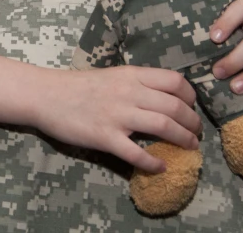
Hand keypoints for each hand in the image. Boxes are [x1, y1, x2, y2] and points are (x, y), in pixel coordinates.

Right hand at [36, 66, 202, 172]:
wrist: (46, 95)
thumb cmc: (78, 85)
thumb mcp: (113, 75)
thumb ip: (136, 83)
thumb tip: (162, 96)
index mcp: (132, 75)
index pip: (175, 81)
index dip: (190, 96)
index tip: (191, 107)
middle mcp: (129, 92)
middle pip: (175, 106)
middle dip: (192, 122)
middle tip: (196, 132)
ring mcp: (118, 115)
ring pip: (164, 126)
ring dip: (183, 139)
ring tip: (190, 147)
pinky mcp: (105, 137)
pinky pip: (136, 153)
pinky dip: (153, 162)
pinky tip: (160, 167)